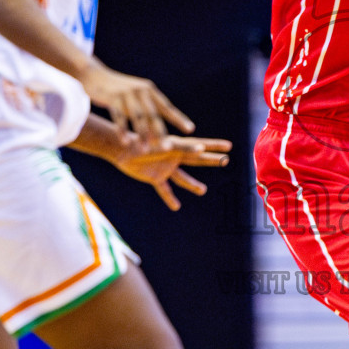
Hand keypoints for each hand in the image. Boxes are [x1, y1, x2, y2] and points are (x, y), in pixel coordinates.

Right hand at [79, 61, 193, 142]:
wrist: (94, 75)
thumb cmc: (117, 90)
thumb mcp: (135, 95)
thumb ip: (147, 107)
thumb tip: (160, 127)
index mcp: (149, 90)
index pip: (166, 107)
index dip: (178, 119)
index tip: (190, 130)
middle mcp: (140, 91)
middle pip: (153, 115)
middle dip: (161, 133)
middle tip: (169, 147)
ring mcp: (126, 94)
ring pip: (137, 118)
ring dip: (142, 136)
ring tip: (146, 150)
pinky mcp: (112, 98)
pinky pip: (118, 117)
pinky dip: (122, 131)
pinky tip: (126, 143)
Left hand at [113, 134, 231, 209]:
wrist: (119, 148)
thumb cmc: (139, 141)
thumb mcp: (161, 144)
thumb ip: (180, 147)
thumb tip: (200, 148)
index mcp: (177, 146)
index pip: (200, 146)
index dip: (215, 146)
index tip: (229, 147)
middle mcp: (173, 157)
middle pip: (196, 160)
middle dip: (211, 160)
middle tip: (226, 161)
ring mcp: (165, 168)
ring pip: (182, 178)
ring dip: (193, 184)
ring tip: (203, 190)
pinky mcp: (154, 177)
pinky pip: (164, 189)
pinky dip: (170, 198)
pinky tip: (176, 207)